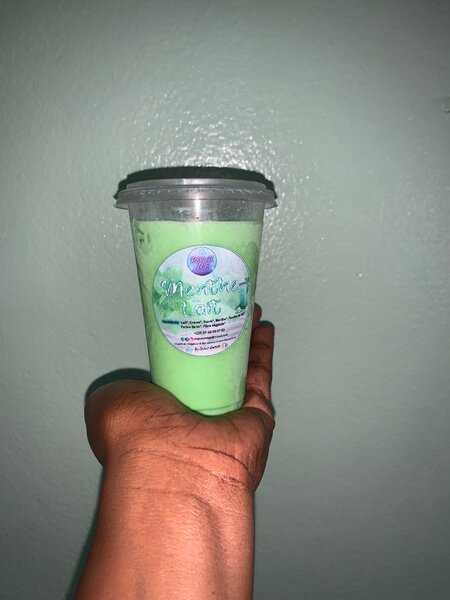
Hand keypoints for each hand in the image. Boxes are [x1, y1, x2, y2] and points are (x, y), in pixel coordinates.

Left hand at [85, 305, 274, 493]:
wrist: (175, 466)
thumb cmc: (136, 437)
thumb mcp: (109, 401)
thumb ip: (120, 387)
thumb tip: (128, 386)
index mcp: (160, 412)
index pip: (176, 372)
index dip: (183, 342)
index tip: (189, 317)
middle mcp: (195, 416)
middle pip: (211, 367)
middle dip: (217, 335)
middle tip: (221, 308)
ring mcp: (228, 416)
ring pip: (239, 368)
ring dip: (244, 336)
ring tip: (245, 309)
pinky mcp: (257, 417)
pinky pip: (261, 377)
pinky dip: (263, 350)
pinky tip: (262, 328)